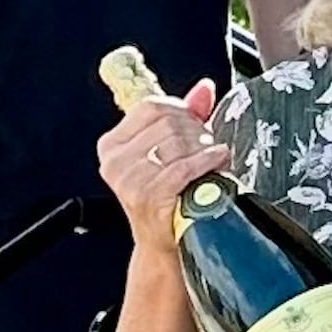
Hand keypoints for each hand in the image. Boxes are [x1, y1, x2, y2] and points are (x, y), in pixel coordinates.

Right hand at [96, 74, 222, 243]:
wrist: (166, 244)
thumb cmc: (168, 197)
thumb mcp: (170, 153)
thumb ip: (185, 117)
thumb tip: (204, 88)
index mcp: (112, 146)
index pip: (151, 107)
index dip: (181, 111)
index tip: (195, 124)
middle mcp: (115, 162)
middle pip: (168, 123)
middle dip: (196, 132)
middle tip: (208, 146)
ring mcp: (129, 180)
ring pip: (178, 143)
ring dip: (204, 148)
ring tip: (213, 158)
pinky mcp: (147, 196)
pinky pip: (184, 167)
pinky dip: (207, 161)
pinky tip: (219, 160)